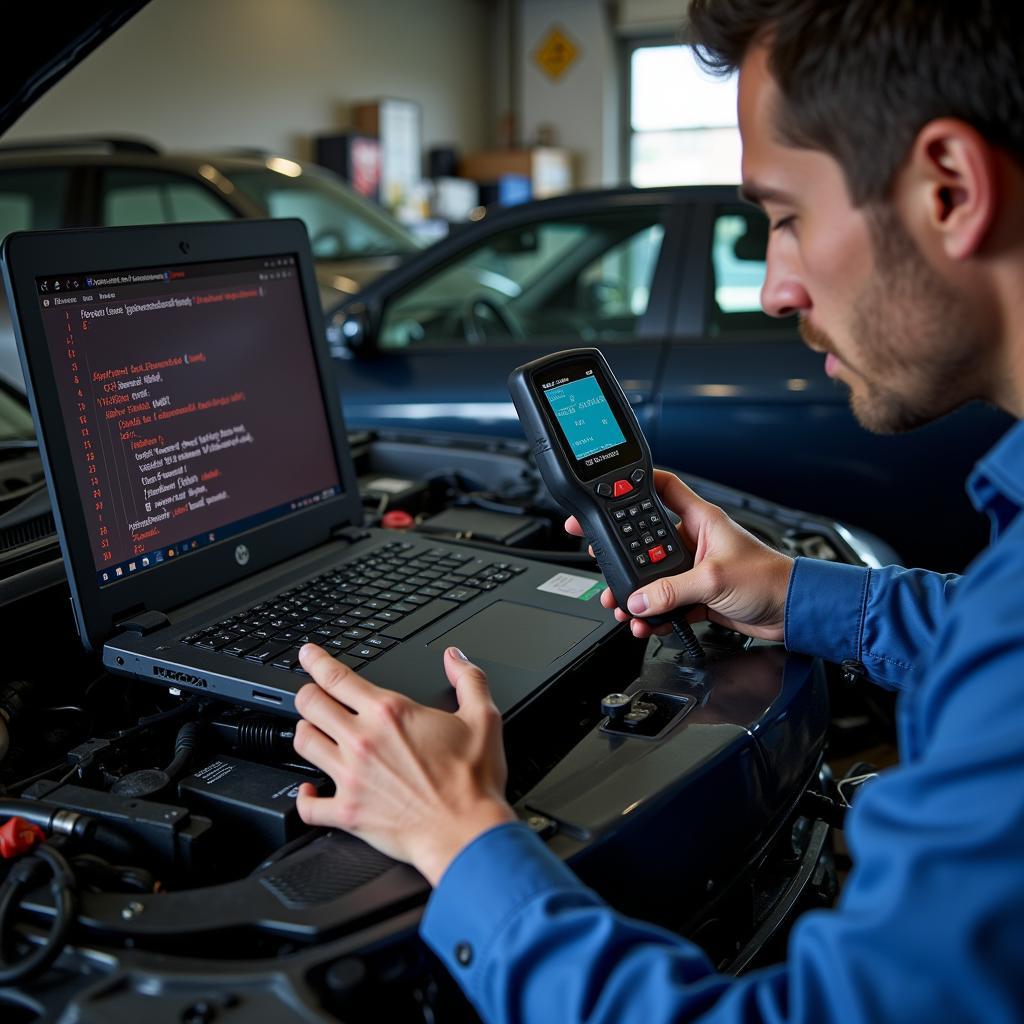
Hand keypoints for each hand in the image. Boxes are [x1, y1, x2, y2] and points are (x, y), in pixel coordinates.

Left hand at [292, 644, 516, 885]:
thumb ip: (469, 679)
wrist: (467, 831)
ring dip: (305, 733)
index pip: (336, 677)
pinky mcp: (347, 812)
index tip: (308, 654)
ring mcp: (350, 777)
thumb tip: (455, 657)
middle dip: (307, 694)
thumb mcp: (483, 718)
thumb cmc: (473, 781)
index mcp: (390, 713)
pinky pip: (308, 804)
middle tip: (312, 694)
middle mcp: (363, 740)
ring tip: (312, 731)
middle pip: (310, 704)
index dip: (315, 660)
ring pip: (303, 743)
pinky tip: (309, 790)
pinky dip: (303, 796)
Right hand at [565, 470, 793, 640]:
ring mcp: (694, 570)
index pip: (664, 489)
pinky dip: (654, 615)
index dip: (637, 484)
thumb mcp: (714, 580)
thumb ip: (672, 590)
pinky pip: (666, 603)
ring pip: (654, 579)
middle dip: (624, 557)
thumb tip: (639, 599)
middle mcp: (695, 541)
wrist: (792, 613)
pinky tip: (646, 622)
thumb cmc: (769, 579)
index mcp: (701, 520)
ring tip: (624, 606)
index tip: (610, 487)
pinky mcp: (698, 596)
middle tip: (602, 560)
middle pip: (647, 542)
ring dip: (637, 595)